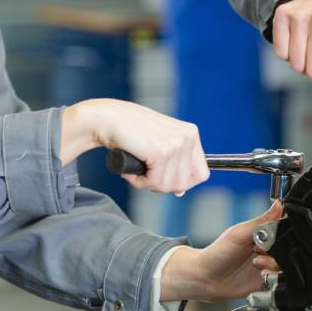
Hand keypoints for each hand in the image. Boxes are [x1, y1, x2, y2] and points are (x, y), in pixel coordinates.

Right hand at [61, 99, 208, 194]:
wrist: (109, 118)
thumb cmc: (131, 131)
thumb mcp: (160, 144)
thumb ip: (173, 164)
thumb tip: (181, 191)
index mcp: (191, 134)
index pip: (202, 173)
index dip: (184, 183)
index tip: (166, 179)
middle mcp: (187, 137)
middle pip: (185, 183)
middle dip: (163, 185)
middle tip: (145, 174)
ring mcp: (176, 144)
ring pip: (169, 185)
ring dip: (149, 184)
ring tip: (137, 170)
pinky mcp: (161, 152)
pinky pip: (154, 182)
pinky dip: (139, 182)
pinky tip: (131, 171)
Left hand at [159, 201, 283, 301]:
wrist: (206, 278)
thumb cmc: (218, 253)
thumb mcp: (239, 233)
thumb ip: (262, 221)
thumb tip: (279, 204)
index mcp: (264, 234)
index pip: (285, 230)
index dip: (281, 234)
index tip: (268, 237)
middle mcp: (269, 249)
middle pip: (288, 248)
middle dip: (276, 252)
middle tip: (258, 252)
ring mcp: (269, 265)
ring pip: (287, 265)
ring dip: (273, 265)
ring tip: (256, 264)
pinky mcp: (268, 281)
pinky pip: (282, 280)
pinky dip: (274, 278)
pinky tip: (261, 275)